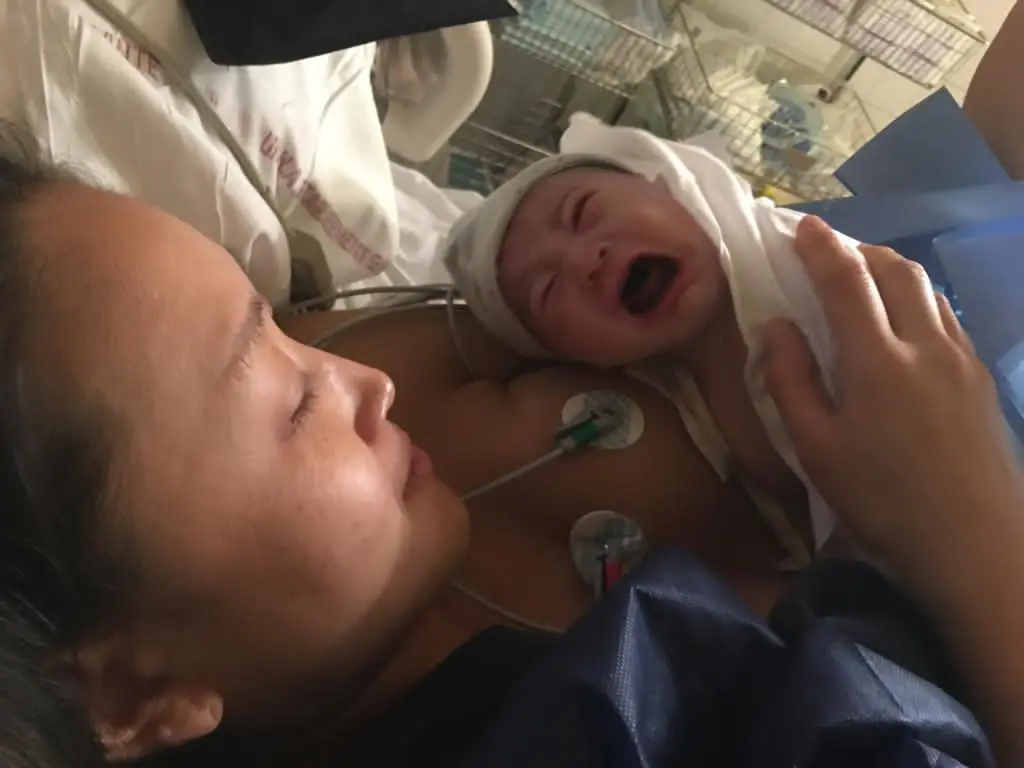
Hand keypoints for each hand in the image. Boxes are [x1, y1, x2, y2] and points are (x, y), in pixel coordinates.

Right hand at [764, 216, 1023, 586]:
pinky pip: (946, 317)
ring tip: (864, 280)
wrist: (975, 544)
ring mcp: (960, 358)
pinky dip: (918, 300)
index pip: (846, 280)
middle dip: (859, 248)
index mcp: (876, 360)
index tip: (799, 225)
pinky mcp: (980, 378)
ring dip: (891, 270)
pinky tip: (904, 325)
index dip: (820, 246)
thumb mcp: (816, 449)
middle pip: (895, 269)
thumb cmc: (882, 501)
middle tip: (829, 252)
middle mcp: (924, 343)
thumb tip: (776, 327)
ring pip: (927, 289)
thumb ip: (790, 381)